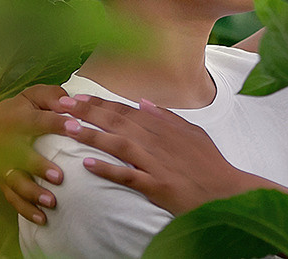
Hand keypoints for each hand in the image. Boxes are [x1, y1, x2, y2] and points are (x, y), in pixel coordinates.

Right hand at [0, 84, 70, 222]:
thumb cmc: (27, 106)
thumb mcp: (38, 95)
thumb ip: (53, 97)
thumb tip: (70, 103)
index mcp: (16, 118)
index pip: (37, 121)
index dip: (56, 124)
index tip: (77, 128)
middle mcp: (3, 142)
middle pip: (19, 156)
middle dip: (38, 167)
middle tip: (60, 177)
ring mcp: (0, 163)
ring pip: (13, 181)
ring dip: (31, 193)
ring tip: (52, 202)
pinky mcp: (1, 180)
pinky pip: (11, 197)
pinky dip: (25, 210)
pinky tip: (42, 219)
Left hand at [59, 94, 256, 214]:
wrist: (226, 191)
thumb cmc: (209, 164)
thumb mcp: (193, 133)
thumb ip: (167, 118)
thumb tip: (144, 103)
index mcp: (165, 128)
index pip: (127, 111)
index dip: (100, 103)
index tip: (77, 97)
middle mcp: (158, 142)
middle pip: (118, 122)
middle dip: (88, 112)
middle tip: (61, 105)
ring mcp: (157, 163)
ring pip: (119, 144)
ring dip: (92, 135)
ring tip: (68, 129)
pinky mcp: (157, 185)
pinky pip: (128, 175)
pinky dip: (108, 169)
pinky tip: (88, 164)